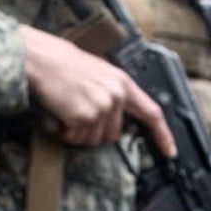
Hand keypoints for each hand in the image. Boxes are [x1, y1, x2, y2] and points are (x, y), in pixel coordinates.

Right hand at [22, 26, 175, 157]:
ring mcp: (102, 106)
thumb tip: (117, 119)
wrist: (40, 58)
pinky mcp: (85, 116)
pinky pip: (76, 138)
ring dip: (77, 133)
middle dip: (94, 132)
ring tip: (67, 108)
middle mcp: (117, 95)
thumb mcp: (98, 73)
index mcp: (123, 83)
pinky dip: (65, 132)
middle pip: (113, 135)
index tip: (170, 152)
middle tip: (77, 112)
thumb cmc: (62, 64)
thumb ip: (114, 94)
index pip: (152, 113)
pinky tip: (59, 112)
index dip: (162, 135)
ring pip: (93, 139)